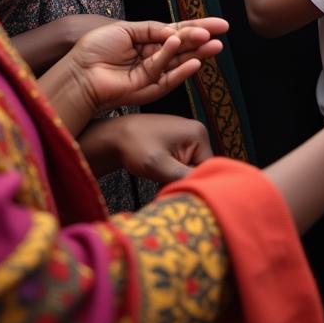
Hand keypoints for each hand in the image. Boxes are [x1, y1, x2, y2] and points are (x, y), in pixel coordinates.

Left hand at [69, 17, 227, 113]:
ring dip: (197, 53)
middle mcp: (152, 56)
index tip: (220, 23)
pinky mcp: (147, 88)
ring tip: (214, 44)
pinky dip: (181, 69)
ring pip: (179, 62)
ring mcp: (151, 73)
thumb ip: (151, 29)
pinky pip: (167, 77)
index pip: (177, 31)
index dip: (198, 26)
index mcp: (147, 40)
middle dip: (203, 39)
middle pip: (183, 46)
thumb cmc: (95, 49)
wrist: (79, 71)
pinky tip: (195, 61)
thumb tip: (174, 31)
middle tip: (223, 32)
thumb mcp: (125, 29)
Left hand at [79, 114, 212, 181]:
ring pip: (190, 169)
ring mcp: (187, 137)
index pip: (208, 168)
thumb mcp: (160, 166)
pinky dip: (173, 174)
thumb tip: (204, 190)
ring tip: (160, 180)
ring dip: (177, 179)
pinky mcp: (179, 143)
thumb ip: (183, 177)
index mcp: (199, 134)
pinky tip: (160, 176)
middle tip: (165, 185)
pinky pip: (183, 164)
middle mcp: (197, 132)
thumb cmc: (134, 147)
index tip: (176, 190)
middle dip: (184, 181)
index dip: (194, 183)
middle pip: (200, 168)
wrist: (115, 136)